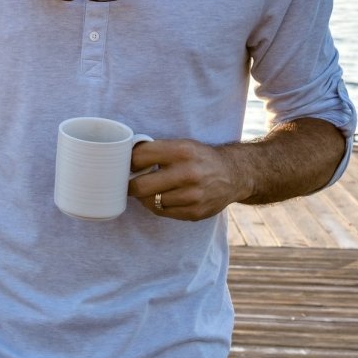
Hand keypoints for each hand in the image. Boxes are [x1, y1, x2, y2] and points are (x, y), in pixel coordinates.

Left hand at [127, 138, 251, 220]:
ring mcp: (193, 196)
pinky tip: (161, 197)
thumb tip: (123, 158)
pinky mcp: (195, 213)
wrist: (234, 174)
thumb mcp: (181, 145)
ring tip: (147, 189)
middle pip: (141, 186)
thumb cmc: (199, 158)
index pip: (139, 157)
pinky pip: (163, 212)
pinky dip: (158, 205)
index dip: (128, 162)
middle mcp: (188, 173)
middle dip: (129, 185)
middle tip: (127, 183)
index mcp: (181, 151)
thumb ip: (155, 150)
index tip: (124, 165)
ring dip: (144, 196)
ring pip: (151, 201)